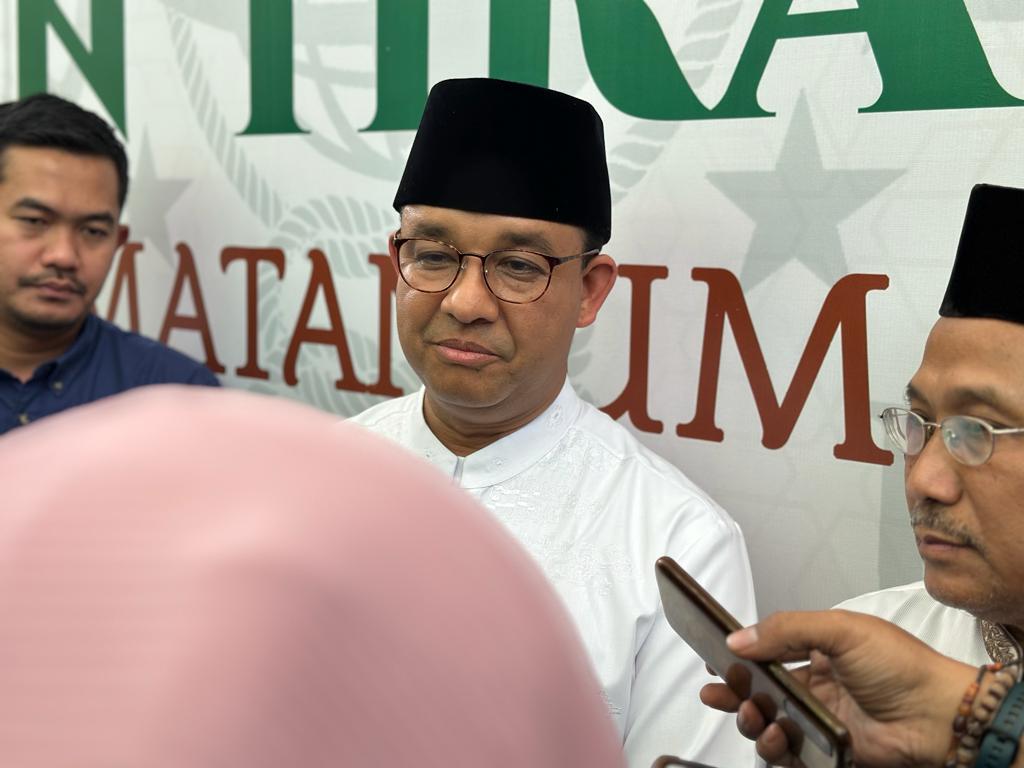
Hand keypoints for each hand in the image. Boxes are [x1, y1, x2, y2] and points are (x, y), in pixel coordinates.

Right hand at [700, 610, 975, 767]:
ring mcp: (818, 720)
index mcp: (817, 651)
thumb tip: (738, 638)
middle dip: (733, 692)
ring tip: (754, 716)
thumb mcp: (841, 630)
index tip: (714, 659)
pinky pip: (787, 754)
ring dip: (751, 720)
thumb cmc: (900, 666)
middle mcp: (815, 686)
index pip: (767, 651)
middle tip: (717, 693)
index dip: (739, 655)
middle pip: (759, 690)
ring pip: (767, 723)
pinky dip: (773, 748)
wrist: (938, 716)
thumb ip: (786, 629)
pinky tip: (774, 736)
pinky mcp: (825, 751)